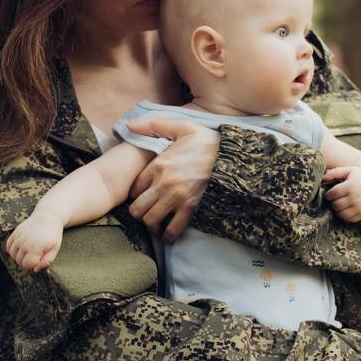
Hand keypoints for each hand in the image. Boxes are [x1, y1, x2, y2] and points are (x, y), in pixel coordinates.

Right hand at [5, 211, 63, 271]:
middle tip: (35, 255)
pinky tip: (21, 248)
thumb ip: (47, 261)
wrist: (48, 217)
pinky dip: (13, 250)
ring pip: (12, 255)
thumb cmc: (53, 234)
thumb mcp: (55, 248)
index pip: (27, 264)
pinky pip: (8, 246)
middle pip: (19, 261)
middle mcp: (25, 242)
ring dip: (19, 256)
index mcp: (36, 247)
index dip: (34, 265)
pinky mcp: (15, 233)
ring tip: (29, 252)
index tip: (40, 259)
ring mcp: (19, 237)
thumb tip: (35, 270)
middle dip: (26, 261)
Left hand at [126, 117, 219, 241]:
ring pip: (150, 220)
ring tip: (154, 222)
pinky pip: (173, 229)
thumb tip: (129, 125)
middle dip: (137, 211)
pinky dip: (167, 235)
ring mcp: (177, 198)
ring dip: (150, 223)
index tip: (140, 194)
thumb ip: (153, 125)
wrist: (231, 155)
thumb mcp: (181, 127)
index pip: (134, 187)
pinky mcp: (191, 208)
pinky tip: (166, 234)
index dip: (134, 193)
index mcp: (158, 165)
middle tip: (143, 210)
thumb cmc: (205, 141)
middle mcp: (164, 184)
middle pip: (137, 208)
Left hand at [323, 162, 360, 221]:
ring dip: (338, 210)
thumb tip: (322, 178)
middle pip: (336, 205)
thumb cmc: (360, 176)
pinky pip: (349, 219)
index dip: (328, 194)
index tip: (330, 193)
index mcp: (351, 186)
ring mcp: (360, 207)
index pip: (332, 194)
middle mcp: (356, 197)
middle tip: (335, 199)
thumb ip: (334, 173)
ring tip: (340, 203)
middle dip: (333, 202)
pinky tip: (346, 208)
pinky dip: (345, 215)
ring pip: (341, 214)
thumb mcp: (348, 170)